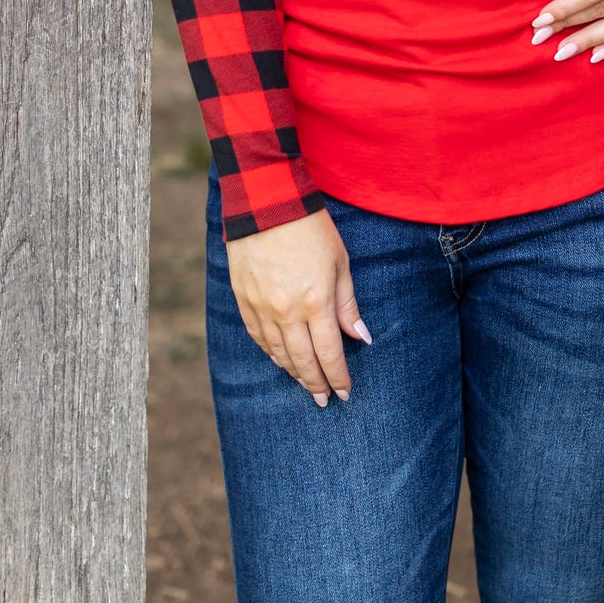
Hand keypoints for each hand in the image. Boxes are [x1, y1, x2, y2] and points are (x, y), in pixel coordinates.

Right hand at [226, 207, 370, 406]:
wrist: (266, 202)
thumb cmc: (310, 228)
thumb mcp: (339, 262)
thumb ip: (347, 304)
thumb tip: (360, 337)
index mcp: (315, 302)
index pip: (329, 353)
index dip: (338, 377)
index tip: (345, 393)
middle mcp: (286, 312)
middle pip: (303, 360)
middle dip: (316, 384)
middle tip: (325, 400)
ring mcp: (261, 307)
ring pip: (278, 353)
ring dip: (293, 372)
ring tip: (305, 385)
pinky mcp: (243, 299)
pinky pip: (257, 337)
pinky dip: (270, 353)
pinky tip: (279, 360)